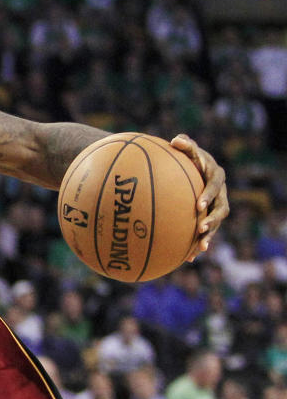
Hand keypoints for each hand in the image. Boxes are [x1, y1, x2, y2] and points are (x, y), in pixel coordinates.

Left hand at [170, 134, 228, 260]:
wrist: (192, 169)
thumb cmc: (188, 157)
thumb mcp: (187, 149)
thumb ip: (184, 144)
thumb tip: (176, 140)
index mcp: (216, 176)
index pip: (215, 186)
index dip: (209, 195)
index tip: (198, 205)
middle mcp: (221, 193)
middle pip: (221, 208)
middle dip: (212, 219)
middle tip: (200, 228)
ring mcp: (216, 206)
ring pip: (216, 224)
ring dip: (209, 236)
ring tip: (200, 248)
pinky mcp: (209, 217)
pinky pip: (206, 232)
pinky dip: (197, 244)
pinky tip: (187, 258)